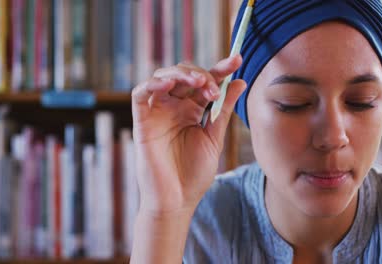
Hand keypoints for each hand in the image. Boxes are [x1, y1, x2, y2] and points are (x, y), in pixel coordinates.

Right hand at [131, 55, 245, 214]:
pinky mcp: (142, 120)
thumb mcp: (214, 137)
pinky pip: (141, 93)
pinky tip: (170, 83)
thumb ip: (222, 109)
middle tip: (214, 88)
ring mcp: (158, 112)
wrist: (177, 200)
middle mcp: (175, 108)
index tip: (237, 59)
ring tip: (200, 85)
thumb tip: (240, 82)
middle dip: (202, 75)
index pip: (205, 83)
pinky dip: (154, 83)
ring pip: (163, 77)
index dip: (220, 69)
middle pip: (185, 76)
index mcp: (193, 111)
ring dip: (182, 74)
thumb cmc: (194, 173)